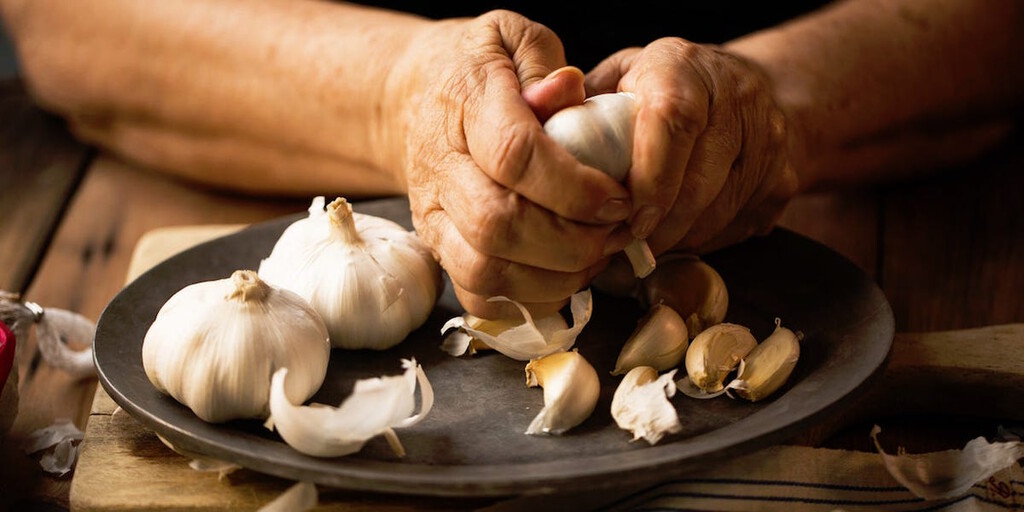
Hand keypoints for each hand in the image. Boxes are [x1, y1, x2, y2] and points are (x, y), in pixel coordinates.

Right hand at [383, 11, 633, 317]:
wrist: (414, 98)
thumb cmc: (480, 66)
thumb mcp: (513, 39)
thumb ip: (545, 64)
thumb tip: (571, 91)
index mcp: (465, 105)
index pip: (515, 156)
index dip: (575, 187)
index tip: (620, 198)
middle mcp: (441, 168)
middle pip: (498, 225)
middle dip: (571, 242)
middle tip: (616, 232)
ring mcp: (433, 215)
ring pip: (485, 270)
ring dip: (554, 276)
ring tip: (595, 255)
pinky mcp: (437, 247)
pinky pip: (477, 294)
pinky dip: (527, 299)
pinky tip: (563, 274)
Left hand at [586, 38, 798, 253]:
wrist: (750, 92)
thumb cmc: (660, 92)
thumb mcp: (618, 81)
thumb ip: (577, 107)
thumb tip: (533, 136)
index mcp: (682, 67)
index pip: (673, 120)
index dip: (649, 177)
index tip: (627, 217)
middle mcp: (735, 97)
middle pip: (699, 179)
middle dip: (656, 225)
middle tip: (621, 248)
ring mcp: (767, 140)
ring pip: (719, 212)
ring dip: (675, 240)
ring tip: (641, 248)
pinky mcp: (782, 179)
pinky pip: (738, 226)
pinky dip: (700, 241)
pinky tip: (674, 239)